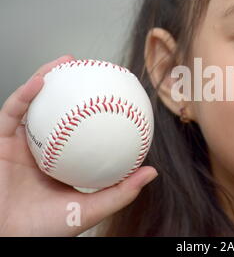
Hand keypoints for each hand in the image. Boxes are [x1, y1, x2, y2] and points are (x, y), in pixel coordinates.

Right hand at [0, 55, 157, 235]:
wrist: (5, 237)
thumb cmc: (43, 229)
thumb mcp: (88, 210)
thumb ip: (118, 193)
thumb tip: (152, 172)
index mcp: (64, 159)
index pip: (84, 128)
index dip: (98, 109)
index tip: (117, 93)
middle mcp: (44, 146)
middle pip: (60, 109)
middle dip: (75, 86)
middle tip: (94, 69)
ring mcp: (21, 142)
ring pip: (35, 103)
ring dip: (48, 78)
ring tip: (67, 61)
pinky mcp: (0, 140)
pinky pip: (12, 111)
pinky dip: (25, 94)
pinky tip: (42, 81)